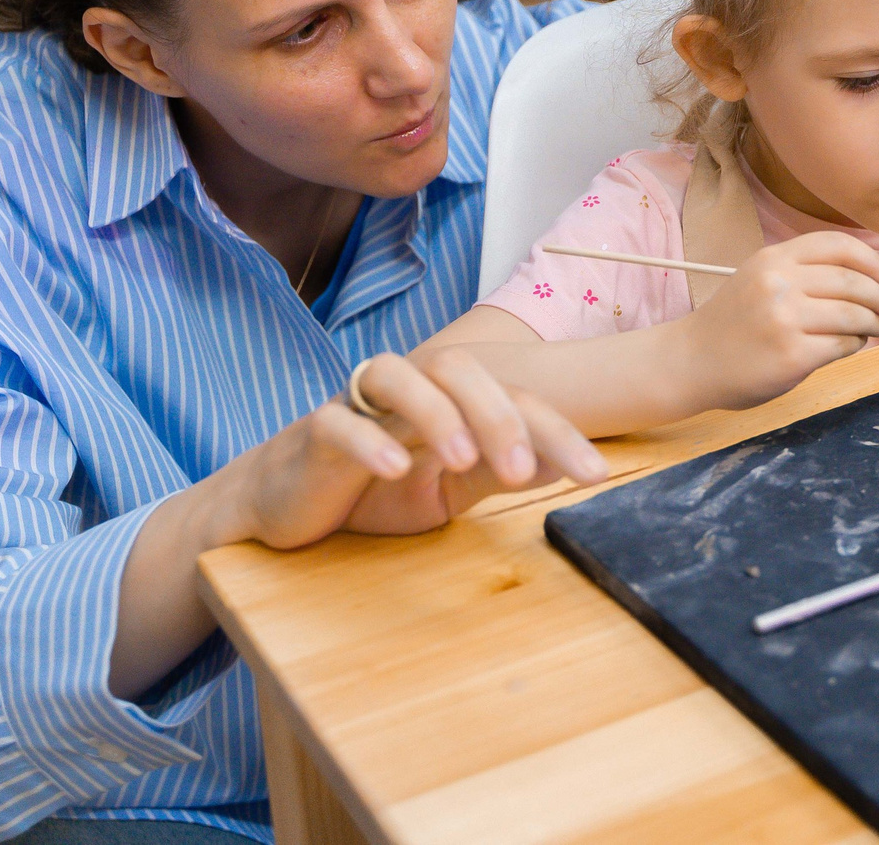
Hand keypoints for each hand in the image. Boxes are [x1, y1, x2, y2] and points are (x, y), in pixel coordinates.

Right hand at [221, 348, 608, 552]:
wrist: (282, 509)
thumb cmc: (371, 492)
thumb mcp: (447, 490)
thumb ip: (498, 472)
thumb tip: (562, 463)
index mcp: (449, 402)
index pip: (512, 399)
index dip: (558, 432)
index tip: (595, 474)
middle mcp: (407, 391)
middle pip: (459, 369)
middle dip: (499, 414)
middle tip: (521, 471)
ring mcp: (357, 407)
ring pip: (397, 374)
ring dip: (438, 413)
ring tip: (464, 460)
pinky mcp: (312, 434)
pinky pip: (338, 422)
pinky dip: (369, 441)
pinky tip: (396, 467)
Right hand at [677, 232, 878, 410]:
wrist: (691, 361)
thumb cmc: (733, 322)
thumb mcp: (760, 279)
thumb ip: (805, 274)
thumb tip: (871, 281)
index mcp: (773, 258)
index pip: (838, 246)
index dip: (872, 260)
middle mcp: (779, 283)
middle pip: (852, 281)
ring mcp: (785, 319)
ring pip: (853, 315)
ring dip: (876, 322)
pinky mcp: (792, 355)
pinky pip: (842, 345)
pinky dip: (855, 344)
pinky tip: (854, 345)